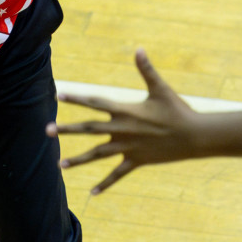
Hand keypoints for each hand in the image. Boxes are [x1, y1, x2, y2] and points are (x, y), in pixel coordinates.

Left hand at [48, 48, 197, 193]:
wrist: (195, 136)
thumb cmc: (178, 109)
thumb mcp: (160, 88)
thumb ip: (146, 69)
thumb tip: (138, 48)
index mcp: (125, 110)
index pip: (95, 103)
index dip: (76, 98)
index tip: (58, 94)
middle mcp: (122, 129)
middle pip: (89, 129)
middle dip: (67, 129)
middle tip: (46, 130)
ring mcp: (128, 147)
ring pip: (98, 154)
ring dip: (78, 160)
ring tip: (59, 165)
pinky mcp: (137, 161)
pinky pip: (117, 174)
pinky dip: (105, 183)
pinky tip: (92, 193)